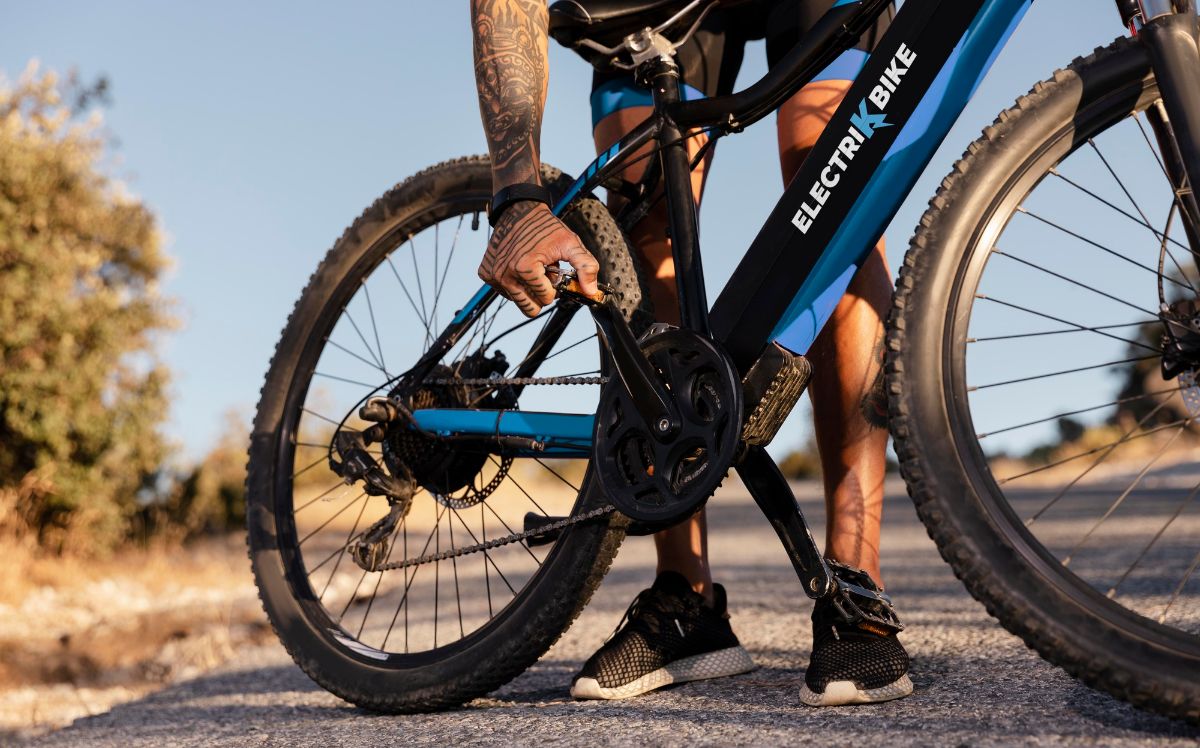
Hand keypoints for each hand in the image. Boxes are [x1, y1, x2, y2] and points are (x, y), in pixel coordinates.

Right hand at [478, 201, 599, 316]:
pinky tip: (518, 265)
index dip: (554, 286)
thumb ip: (585, 267)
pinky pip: (504, 292)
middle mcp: (505, 274)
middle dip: (539, 293)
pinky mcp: (486, 274)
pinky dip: (513, 283)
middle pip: (530, 308)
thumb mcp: (571, 243)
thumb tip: (591, 292)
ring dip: (527, 288)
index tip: (553, 270)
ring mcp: (493, 275)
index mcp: (525, 268)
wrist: (519, 210)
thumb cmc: (545, 227)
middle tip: (543, 273)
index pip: (546, 299)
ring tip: (531, 267)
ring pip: (517, 301)